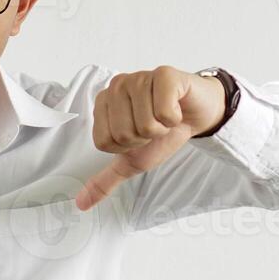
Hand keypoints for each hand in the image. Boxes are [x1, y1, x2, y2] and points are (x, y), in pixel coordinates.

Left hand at [75, 66, 226, 210]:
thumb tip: (82, 204)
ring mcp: (139, 77)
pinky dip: (175, 118)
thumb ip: (105, 180)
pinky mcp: (164, 75)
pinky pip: (164, 112)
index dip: (127, 147)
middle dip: (146, 138)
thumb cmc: (163, 133)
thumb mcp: (132, 161)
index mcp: (103, 103)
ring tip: (166, 117)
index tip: (141, 136)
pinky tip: (177, 108)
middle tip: (156, 126)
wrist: (196, 116)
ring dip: (162, 128)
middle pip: (123, 134)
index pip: (105, 142)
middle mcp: (117, 86)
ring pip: (145, 125)